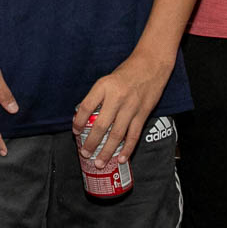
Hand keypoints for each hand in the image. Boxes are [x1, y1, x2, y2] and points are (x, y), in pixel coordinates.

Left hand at [72, 57, 169, 171]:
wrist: (151, 65)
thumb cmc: (127, 72)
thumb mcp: (107, 80)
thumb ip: (98, 97)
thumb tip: (86, 118)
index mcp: (103, 86)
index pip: (86, 107)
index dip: (78, 121)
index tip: (75, 131)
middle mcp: (116, 97)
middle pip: (100, 125)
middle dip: (91, 142)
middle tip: (85, 153)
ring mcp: (131, 107)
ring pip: (117, 134)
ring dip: (107, 151)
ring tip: (100, 162)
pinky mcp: (143, 114)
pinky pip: (133, 135)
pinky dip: (127, 149)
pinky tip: (121, 158)